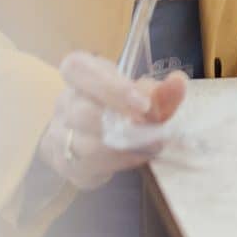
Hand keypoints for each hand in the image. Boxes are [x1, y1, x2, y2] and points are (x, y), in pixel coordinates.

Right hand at [41, 52, 187, 190]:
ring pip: (86, 145)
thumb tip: (178, 82)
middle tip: (154, 129)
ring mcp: (59, 135)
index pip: (79, 69)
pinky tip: (135, 157)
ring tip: (151, 144)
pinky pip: (89, 167)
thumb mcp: (140, 94)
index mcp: (80, 74)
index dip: (110, 86)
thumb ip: (159, 91)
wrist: (92, 136)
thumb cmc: (118, 107)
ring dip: (124, 148)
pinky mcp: (64, 164)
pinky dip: (118, 164)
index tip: (143, 103)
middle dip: (123, 124)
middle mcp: (64, 103)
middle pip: (83, 112)